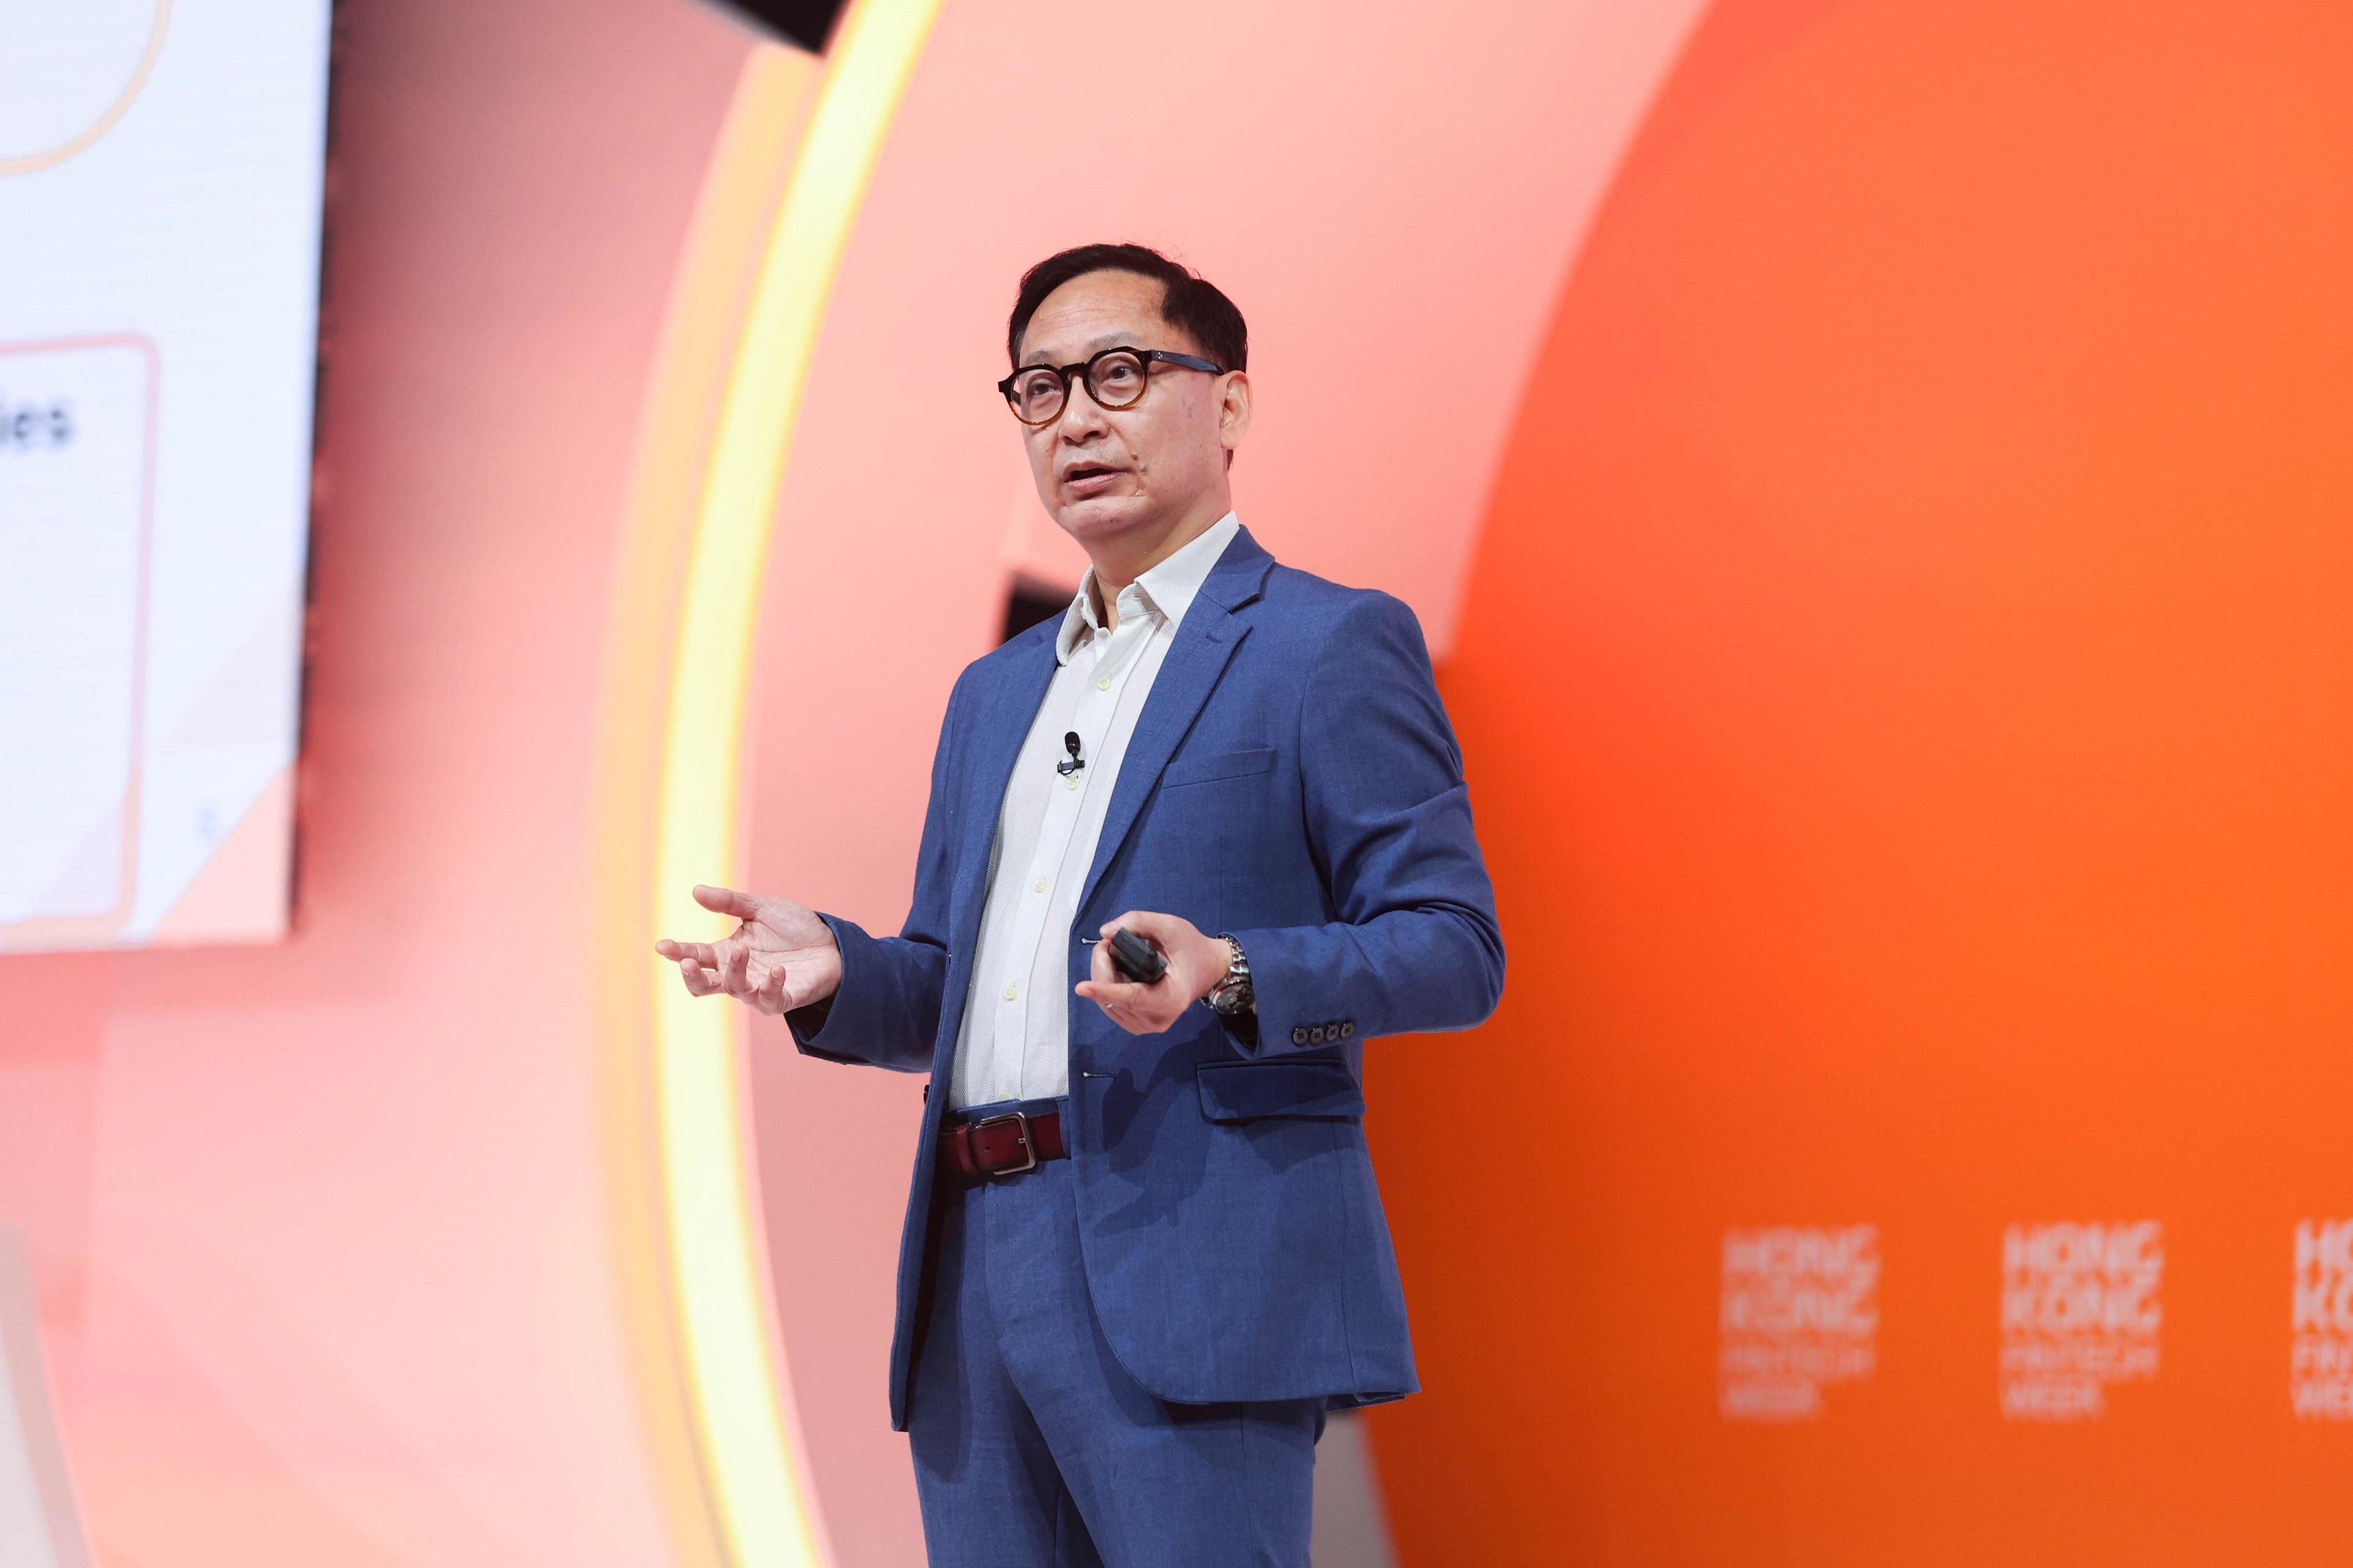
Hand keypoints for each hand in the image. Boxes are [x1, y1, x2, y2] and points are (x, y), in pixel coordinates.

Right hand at [653, 883, 842, 1015]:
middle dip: (692, 977)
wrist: (831, 944)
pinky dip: (771, 984)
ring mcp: (758, 989)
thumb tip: (696, 890)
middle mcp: (739, 974)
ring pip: (736, 990)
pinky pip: (769, 999)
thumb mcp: (760, 908)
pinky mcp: (782, 999)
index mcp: (728, 953)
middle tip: (689, 963)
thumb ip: (729, 902)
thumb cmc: (793, 928)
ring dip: (735, 970)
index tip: (662, 945)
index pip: (697, 955)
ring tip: (742, 948)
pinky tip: (777, 969)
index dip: (679, 952)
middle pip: (704, 986)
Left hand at [1074, 910, 1230, 1034]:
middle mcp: (1158, 1019)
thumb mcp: (1171, 926)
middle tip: (1107, 942)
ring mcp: (1147, 1026)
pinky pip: (1110, 1006)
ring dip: (1101, 975)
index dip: (1104, 990)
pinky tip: (1115, 970)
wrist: (1208, 969)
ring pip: (1107, 1003)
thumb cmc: (1191, 948)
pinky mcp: (1138, 1025)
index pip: (1132, 998)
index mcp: (1171, 999)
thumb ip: (1139, 922)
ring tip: (1114, 953)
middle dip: (1102, 966)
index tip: (1081, 987)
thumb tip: (1106, 933)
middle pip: (1113, 997)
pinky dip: (1106, 986)